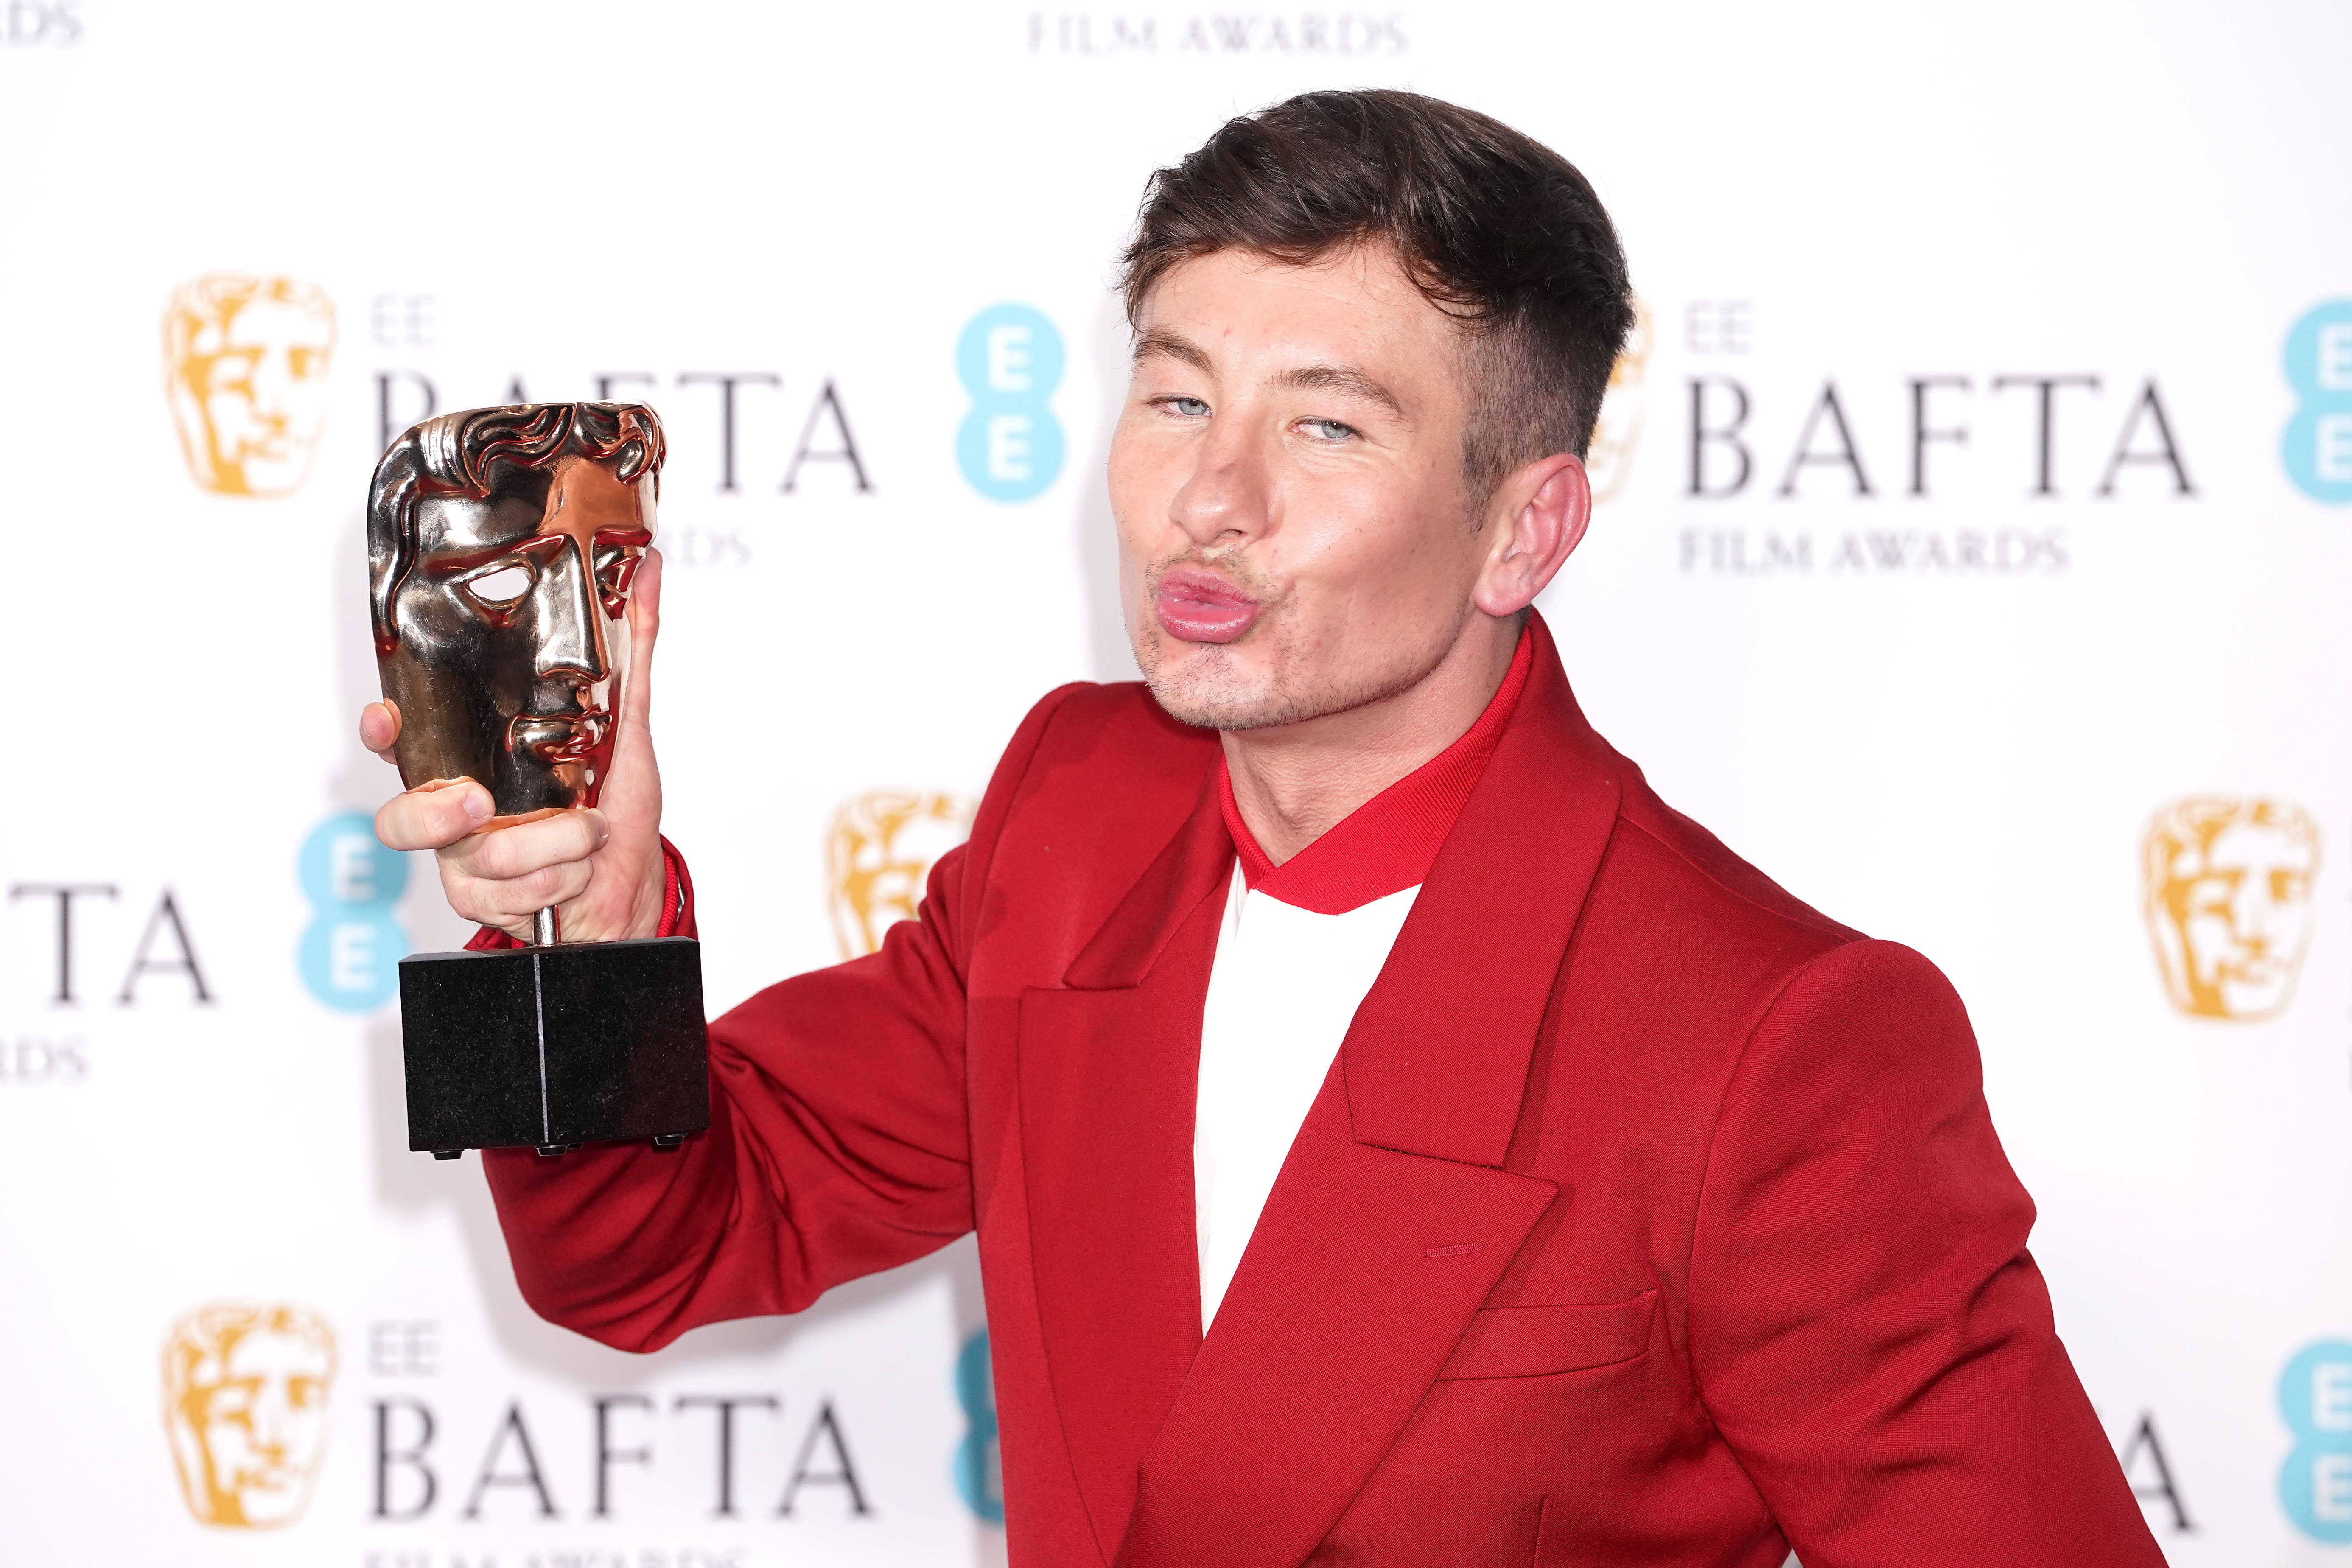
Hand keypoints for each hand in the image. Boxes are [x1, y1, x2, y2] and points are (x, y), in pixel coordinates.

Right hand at [364, 548, 671, 943]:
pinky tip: (576, 867)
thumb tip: (648, 572)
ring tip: (587, 830)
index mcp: (472, 760)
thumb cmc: (618, 809)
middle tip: (480, 800)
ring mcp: (463, 860)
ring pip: (481, 853)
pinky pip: (510, 888)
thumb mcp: (630, 726)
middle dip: (440, 811)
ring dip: (555, 842)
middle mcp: (457, 809)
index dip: (383, 730)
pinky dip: (561, 872)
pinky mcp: (481, 902)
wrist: (633, 888)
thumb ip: (633, 650)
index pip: (404, 740)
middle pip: (403, 818)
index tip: (385, 715)